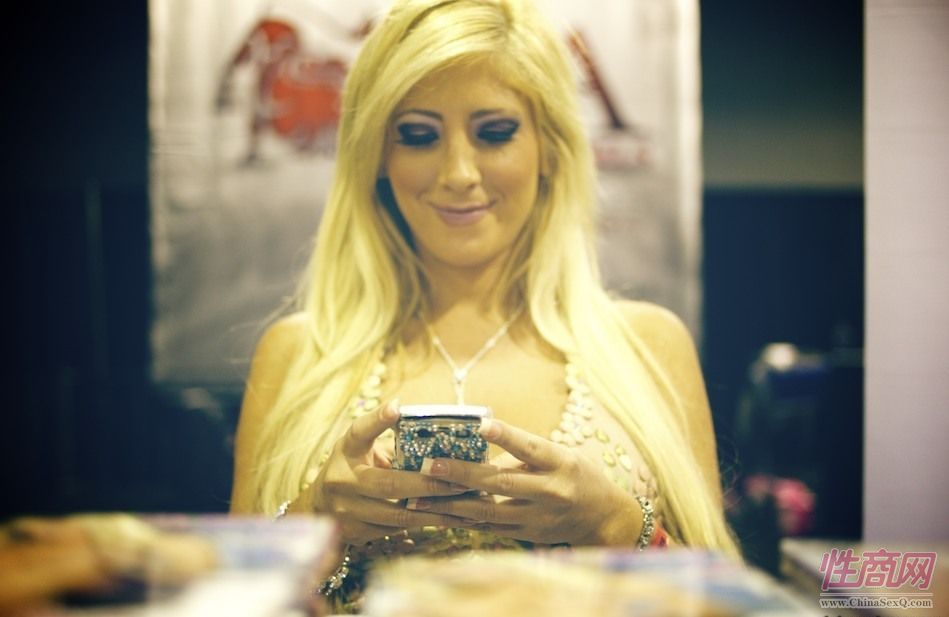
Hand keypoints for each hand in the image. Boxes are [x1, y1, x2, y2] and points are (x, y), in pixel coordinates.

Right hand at [312, 402, 470, 544]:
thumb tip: (426, 422)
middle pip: (390, 484)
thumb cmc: (350, 467)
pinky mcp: (356, 533)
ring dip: (433, 511)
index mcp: (346, 451)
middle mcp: (343, 480)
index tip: (397, 407)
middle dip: (428, 485)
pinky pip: (396, 530)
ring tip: (462, 505)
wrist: (318, 507)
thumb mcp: (359, 446)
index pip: (359, 431)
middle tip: (459, 481)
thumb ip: (386, 437)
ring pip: (397, 515)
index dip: (378, 419)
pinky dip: (422, 524)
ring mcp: (347, 511)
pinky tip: (447, 519)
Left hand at [407, 418, 641, 545]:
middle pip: (503, 483)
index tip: (482, 425)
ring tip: (421, 495)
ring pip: (490, 512)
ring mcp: (540, 518)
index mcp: (561, 463)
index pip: (531, 447)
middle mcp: (551, 492)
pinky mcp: (529, 535)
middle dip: (463, 475)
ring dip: (453, 503)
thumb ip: (522, 452)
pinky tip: (439, 512)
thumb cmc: (574, 475)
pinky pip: (490, 527)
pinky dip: (464, 519)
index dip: (507, 436)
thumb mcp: (559, 455)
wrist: (602, 517)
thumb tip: (475, 444)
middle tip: (430, 466)